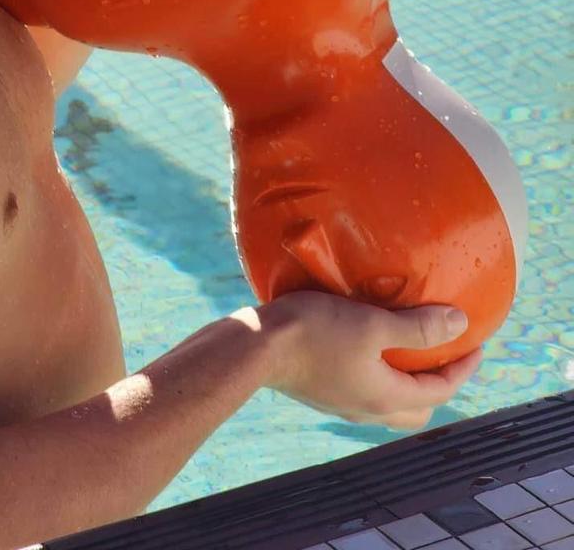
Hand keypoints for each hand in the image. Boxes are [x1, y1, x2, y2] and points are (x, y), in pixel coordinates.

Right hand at [251, 290, 483, 430]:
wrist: (257, 347)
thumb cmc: (316, 331)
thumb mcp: (372, 323)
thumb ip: (417, 327)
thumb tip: (460, 324)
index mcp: (386, 397)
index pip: (440, 390)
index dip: (463, 367)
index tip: (476, 343)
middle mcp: (368, 410)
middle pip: (418, 408)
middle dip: (437, 383)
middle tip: (442, 350)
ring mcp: (343, 405)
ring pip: (390, 403)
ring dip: (407, 380)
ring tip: (407, 347)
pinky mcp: (323, 393)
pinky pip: (366, 392)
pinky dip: (381, 376)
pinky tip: (367, 348)